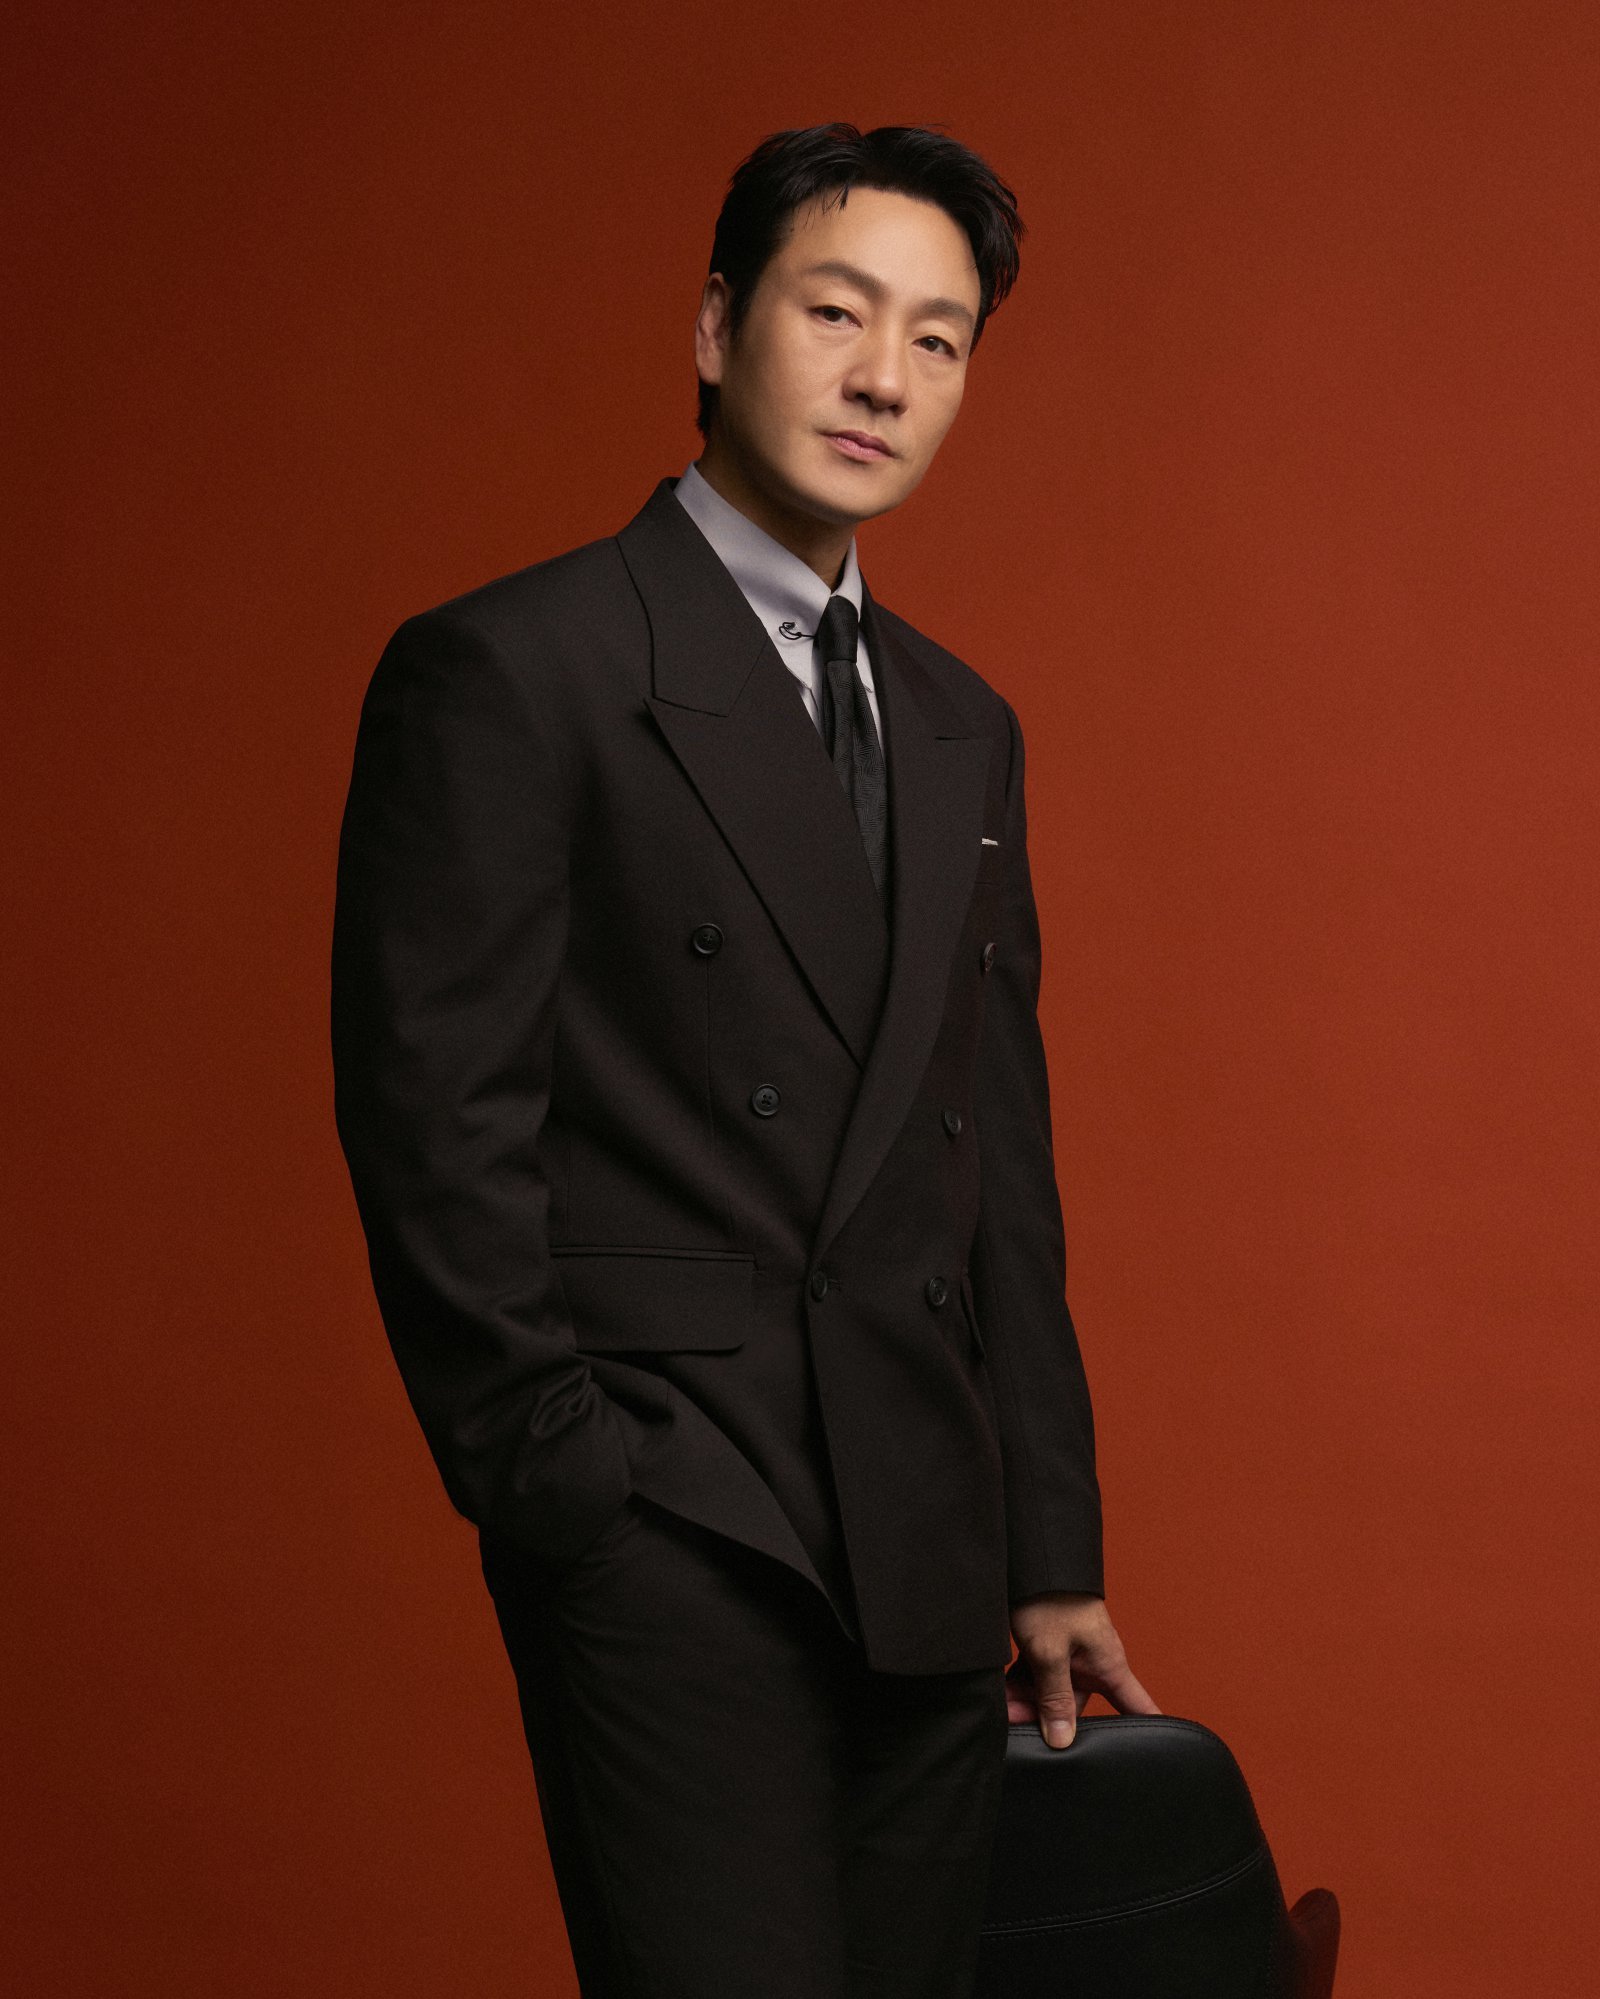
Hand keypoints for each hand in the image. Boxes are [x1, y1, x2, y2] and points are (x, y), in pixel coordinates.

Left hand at [1006, 1592, 1158, 1748]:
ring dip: (1026, 1701)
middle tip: (1012, 1721)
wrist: (1030, 1555)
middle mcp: (1092, 1664)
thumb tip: (1062, 1741)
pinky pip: (1037, 1677)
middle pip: (1073, 1708)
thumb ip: (1055, 1697)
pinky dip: (1020, 1685)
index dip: (1148, 1734)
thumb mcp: (1050, 1651)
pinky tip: (1001, 1693)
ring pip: (1049, 1693)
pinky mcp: (1048, 1647)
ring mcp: (1070, 1656)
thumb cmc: (1050, 1597)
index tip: (1154, 1762)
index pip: (1138, 1708)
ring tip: (1001, 1707)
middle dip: (1043, 1717)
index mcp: (1108, 1666)